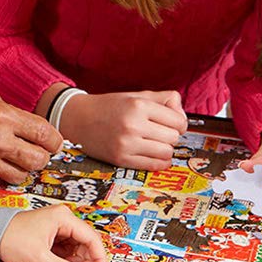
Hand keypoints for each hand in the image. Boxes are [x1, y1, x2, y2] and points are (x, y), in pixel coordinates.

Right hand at [0, 79, 61, 184]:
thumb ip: (13, 116)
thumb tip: (36, 131)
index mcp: (2, 115)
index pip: (45, 134)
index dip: (55, 141)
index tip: (55, 143)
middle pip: (38, 160)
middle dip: (42, 157)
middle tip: (37, 153)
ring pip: (20, 175)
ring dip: (20, 168)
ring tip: (12, 158)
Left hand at [0, 204, 107, 261]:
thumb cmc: (11, 238)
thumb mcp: (40, 258)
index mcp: (63, 218)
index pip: (92, 238)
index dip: (99, 260)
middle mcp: (62, 220)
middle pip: (85, 244)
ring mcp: (57, 228)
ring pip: (76, 249)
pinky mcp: (50, 236)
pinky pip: (66, 251)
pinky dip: (65, 261)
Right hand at [58, 90, 186, 169]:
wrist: (78, 119)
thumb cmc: (110, 106)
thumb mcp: (136, 95)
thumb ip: (164, 100)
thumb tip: (183, 117)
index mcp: (138, 105)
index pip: (178, 121)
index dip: (178, 122)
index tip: (170, 122)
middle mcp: (133, 124)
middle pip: (173, 138)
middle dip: (170, 136)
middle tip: (159, 132)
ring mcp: (126, 144)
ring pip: (166, 153)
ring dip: (164, 149)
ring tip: (154, 142)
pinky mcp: (121, 159)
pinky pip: (154, 166)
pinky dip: (159, 161)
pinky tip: (152, 154)